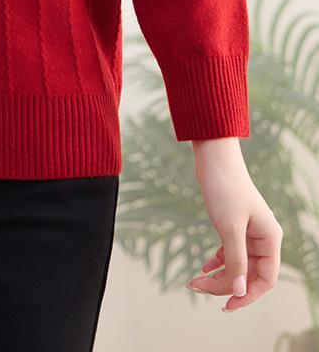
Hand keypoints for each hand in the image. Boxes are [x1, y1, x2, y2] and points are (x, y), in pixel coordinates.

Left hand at [186, 137, 282, 311]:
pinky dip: (217, 261)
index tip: (226, 306)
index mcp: (270, 239)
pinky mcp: (234, 225)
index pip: (265, 279)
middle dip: (225, 284)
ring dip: (218, 274)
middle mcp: (262, 238)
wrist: (213, 158)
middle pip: (248, 274)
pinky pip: (229, 252)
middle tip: (198, 287)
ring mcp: (248, 232)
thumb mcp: (230, 228)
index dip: (248, 296)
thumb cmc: (225, 188)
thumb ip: (236, 260)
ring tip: (195, 281)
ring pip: (237, 264)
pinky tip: (204, 267)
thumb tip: (239, 291)